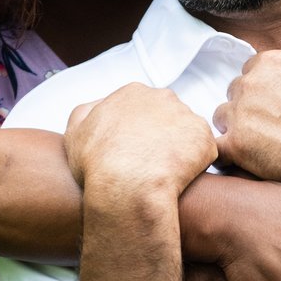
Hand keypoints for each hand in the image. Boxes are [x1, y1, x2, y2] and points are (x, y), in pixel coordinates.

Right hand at [63, 84, 215, 193]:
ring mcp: (187, 116)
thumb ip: (87, 112)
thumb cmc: (98, 164)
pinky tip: (180, 179)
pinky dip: (195, 165)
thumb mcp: (75, 132)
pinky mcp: (205, 139)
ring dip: (179, 150)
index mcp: (134, 93)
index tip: (133, 151)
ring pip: (187, 133)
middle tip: (150, 163)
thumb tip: (98, 108)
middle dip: (161, 136)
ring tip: (165, 173)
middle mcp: (163, 97)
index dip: (138, 132)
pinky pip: (203, 152)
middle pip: (167, 116)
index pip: (142, 108)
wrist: (127, 187)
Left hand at [213, 3, 280, 190]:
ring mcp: (240, 115)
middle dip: (252, 105)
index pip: (253, 70)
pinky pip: (216, 147)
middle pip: (237, 92)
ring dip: (238, 127)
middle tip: (279, 125)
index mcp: (270, 62)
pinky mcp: (236, 146)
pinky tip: (243, 157)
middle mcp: (249, 84)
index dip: (269, 87)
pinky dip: (225, 152)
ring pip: (224, 117)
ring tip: (265, 142)